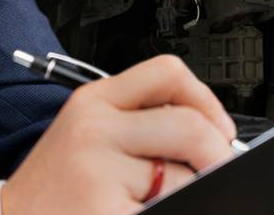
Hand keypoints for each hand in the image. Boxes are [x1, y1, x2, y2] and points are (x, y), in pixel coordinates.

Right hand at [0, 54, 237, 214]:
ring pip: (182, 179)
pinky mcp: (103, 212)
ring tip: (157, 200)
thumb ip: (141, 124)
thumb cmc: (54, 185)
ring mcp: (97, 174)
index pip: (167, 73)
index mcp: (93, 101)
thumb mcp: (88, 135)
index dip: (206, 99)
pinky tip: (143, 211)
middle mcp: (94, 130)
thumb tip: (214, 136)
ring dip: (187, 195)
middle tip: (219, 171)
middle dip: (217, 154)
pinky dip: (170, 211)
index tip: (219, 128)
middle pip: (189, 127)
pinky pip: (164, 208)